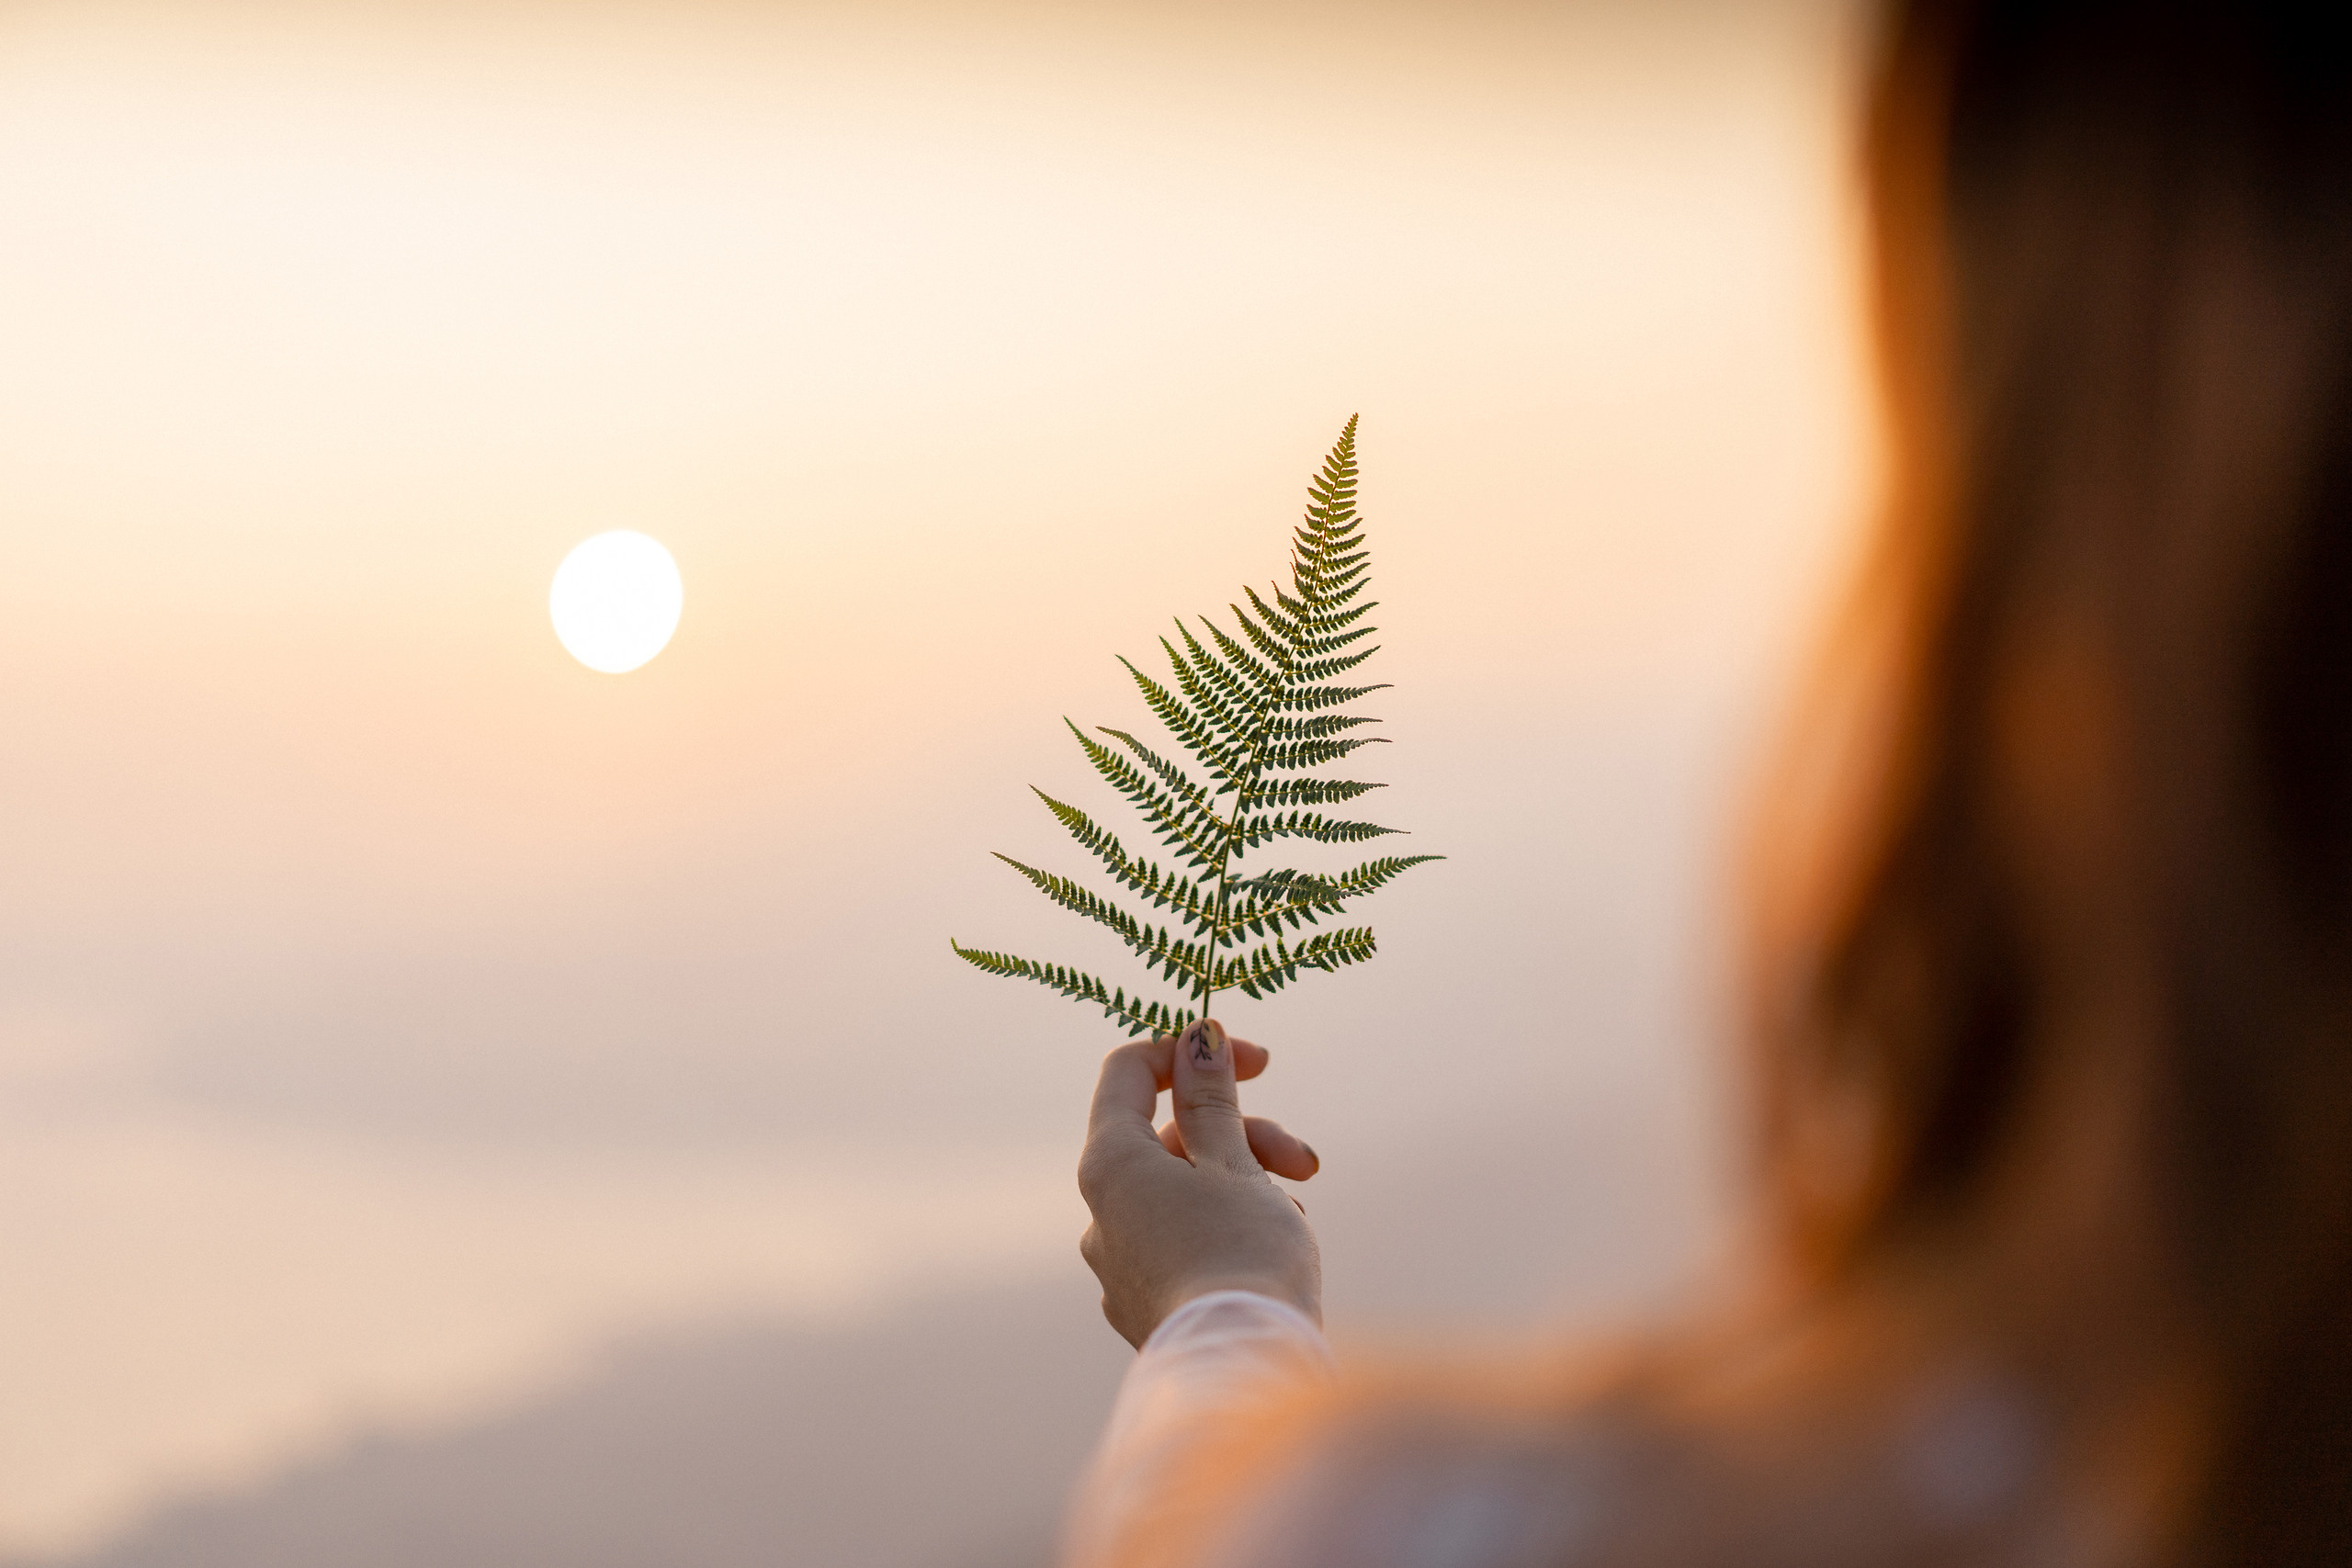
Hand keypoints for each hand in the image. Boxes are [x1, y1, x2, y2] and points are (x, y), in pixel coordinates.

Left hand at [1077, 1018, 1321, 1347]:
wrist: (1245, 1371)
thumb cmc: (1243, 1255)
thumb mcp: (1234, 1162)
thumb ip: (1211, 1099)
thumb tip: (1197, 1039)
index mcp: (1110, 1166)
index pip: (1127, 1073)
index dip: (1191, 1052)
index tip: (1257, 1061)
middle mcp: (1101, 1215)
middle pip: (1168, 1139)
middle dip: (1242, 1134)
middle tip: (1302, 1158)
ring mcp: (1120, 1267)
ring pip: (1183, 1193)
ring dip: (1244, 1182)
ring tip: (1297, 1208)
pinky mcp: (1148, 1308)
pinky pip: (1185, 1242)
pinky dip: (1228, 1227)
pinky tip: (1275, 1245)